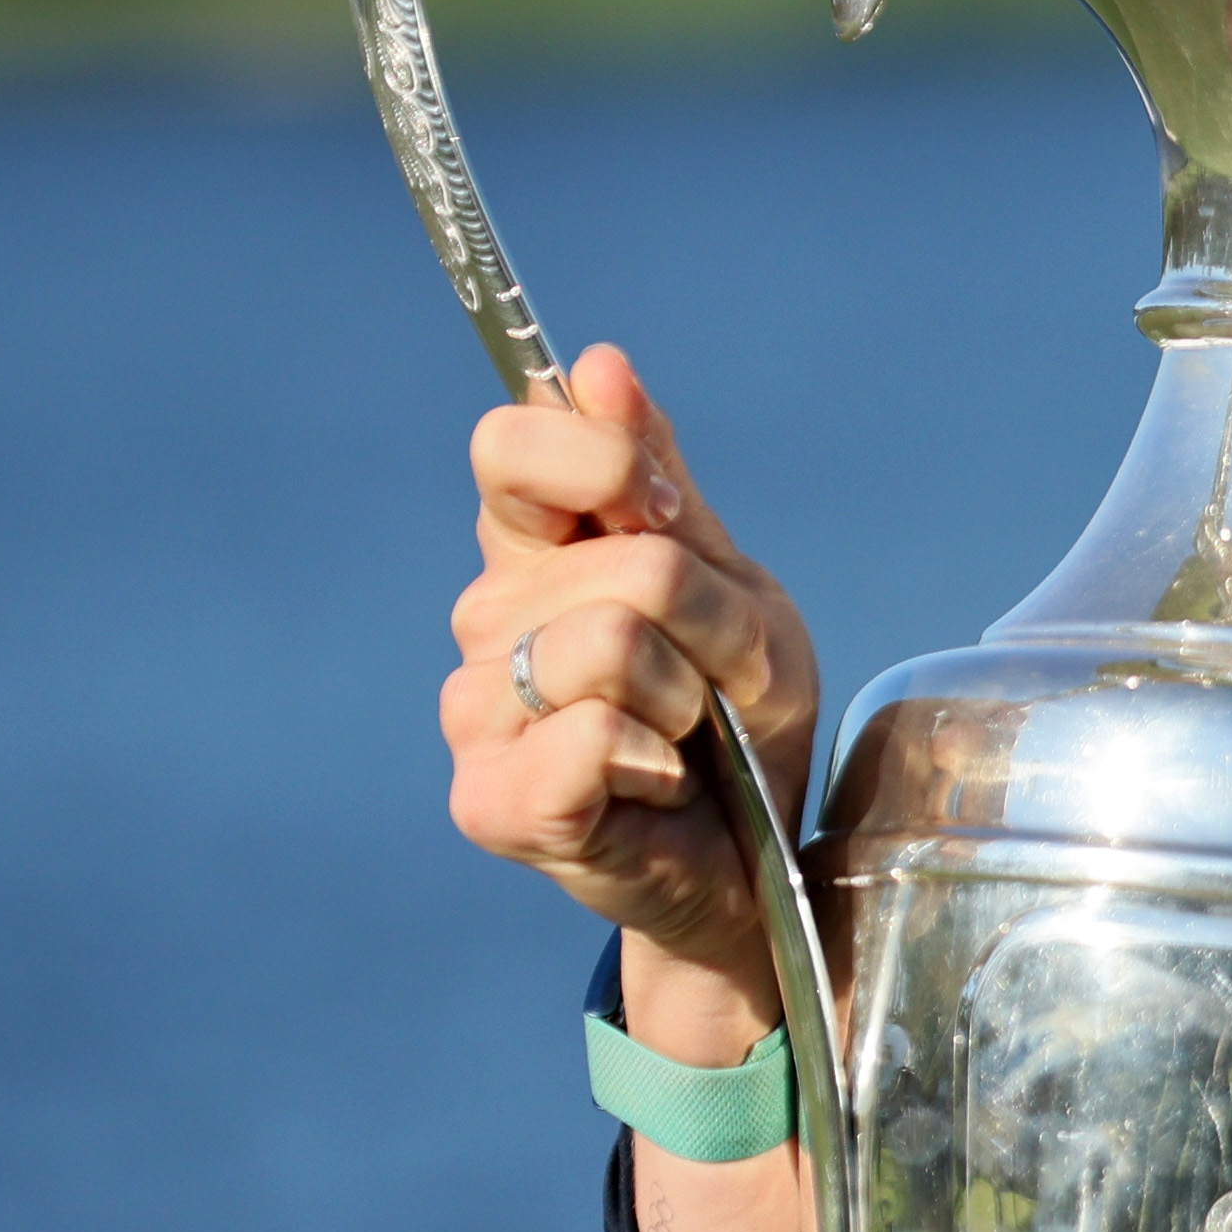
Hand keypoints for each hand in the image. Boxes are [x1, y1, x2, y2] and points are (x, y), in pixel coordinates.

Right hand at [436, 341, 820, 1048]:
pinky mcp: (492, 799)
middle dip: (712, 625)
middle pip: (622, 561)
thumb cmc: (742, 721)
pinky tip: (654, 791)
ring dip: (693, 697)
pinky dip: (658, 761)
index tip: (676, 520)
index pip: (512, 445)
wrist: (756, 864)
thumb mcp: (732, 584)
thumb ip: (658, 480)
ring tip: (686, 739)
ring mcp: (476, 712)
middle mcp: (485, 623)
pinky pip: (591, 735)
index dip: (611, 467)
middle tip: (717, 684)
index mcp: (532, 552)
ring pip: (613, 644)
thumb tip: (597, 367)